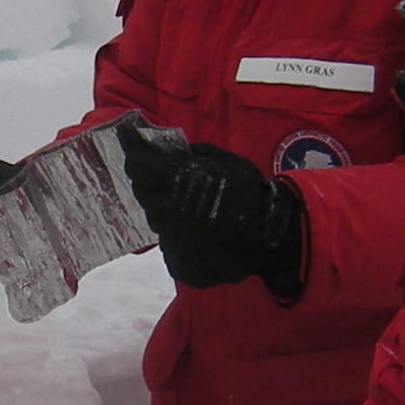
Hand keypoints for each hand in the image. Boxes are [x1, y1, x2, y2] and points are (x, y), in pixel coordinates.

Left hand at [119, 132, 303, 291]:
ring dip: (165, 210)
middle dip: (150, 183)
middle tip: (164, 176)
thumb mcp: (222, 160)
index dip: (134, 153)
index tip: (131, 140)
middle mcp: (168, 213)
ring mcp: (173, 243)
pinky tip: (197, 230)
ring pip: (157, 221)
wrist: (274, 237)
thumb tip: (163, 150)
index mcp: (178, 183)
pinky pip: (170, 245)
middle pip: (144, 195)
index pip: (139, 167)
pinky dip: (178, 235)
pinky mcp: (180, 265)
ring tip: (187, 205)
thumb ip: (189, 155)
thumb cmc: (251, 192)